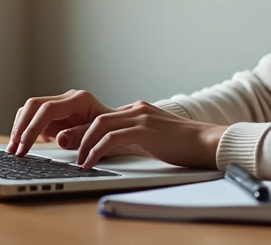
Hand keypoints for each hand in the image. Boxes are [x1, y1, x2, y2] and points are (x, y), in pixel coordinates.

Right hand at [7, 89, 115, 156]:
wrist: (118, 128)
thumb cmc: (112, 132)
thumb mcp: (100, 136)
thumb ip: (80, 136)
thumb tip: (60, 138)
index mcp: (79, 100)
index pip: (48, 109)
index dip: (32, 128)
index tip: (24, 147)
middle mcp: (67, 99)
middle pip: (34, 105)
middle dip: (20, 127)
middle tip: (13, 149)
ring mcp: (59, 105)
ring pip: (30, 109)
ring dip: (19, 128)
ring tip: (13, 149)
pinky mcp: (54, 114)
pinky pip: (33, 117)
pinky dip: (24, 129)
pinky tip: (21, 144)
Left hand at [73, 100, 226, 169]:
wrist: (207, 142)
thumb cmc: (184, 145)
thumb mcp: (153, 139)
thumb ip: (135, 138)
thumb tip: (114, 148)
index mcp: (138, 110)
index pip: (103, 116)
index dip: (84, 130)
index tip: (70, 142)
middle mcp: (137, 109)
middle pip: (96, 118)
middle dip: (77, 134)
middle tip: (63, 148)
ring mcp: (141, 117)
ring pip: (100, 125)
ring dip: (83, 143)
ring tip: (77, 159)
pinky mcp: (145, 130)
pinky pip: (112, 138)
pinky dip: (97, 150)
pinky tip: (90, 162)